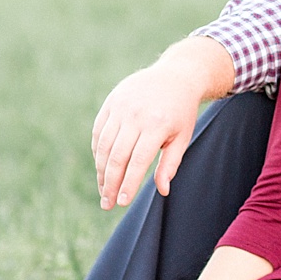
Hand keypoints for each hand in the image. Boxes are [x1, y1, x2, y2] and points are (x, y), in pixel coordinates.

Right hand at [91, 63, 202, 210]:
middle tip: (107, 203)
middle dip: (110, 183)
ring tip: (103, 189)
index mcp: (157, 125)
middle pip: (116, 156)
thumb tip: (162, 191)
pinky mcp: (112, 102)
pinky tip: (101, 166)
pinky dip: (97, 150)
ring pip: (104, 145)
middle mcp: (136, 115)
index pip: (137, 161)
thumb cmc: (182, 112)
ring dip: (100, 170)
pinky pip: (99, 131)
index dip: (128, 184)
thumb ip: (170, 164)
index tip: (122, 202)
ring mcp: (121, 107)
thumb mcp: (182, 137)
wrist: (177, 76)